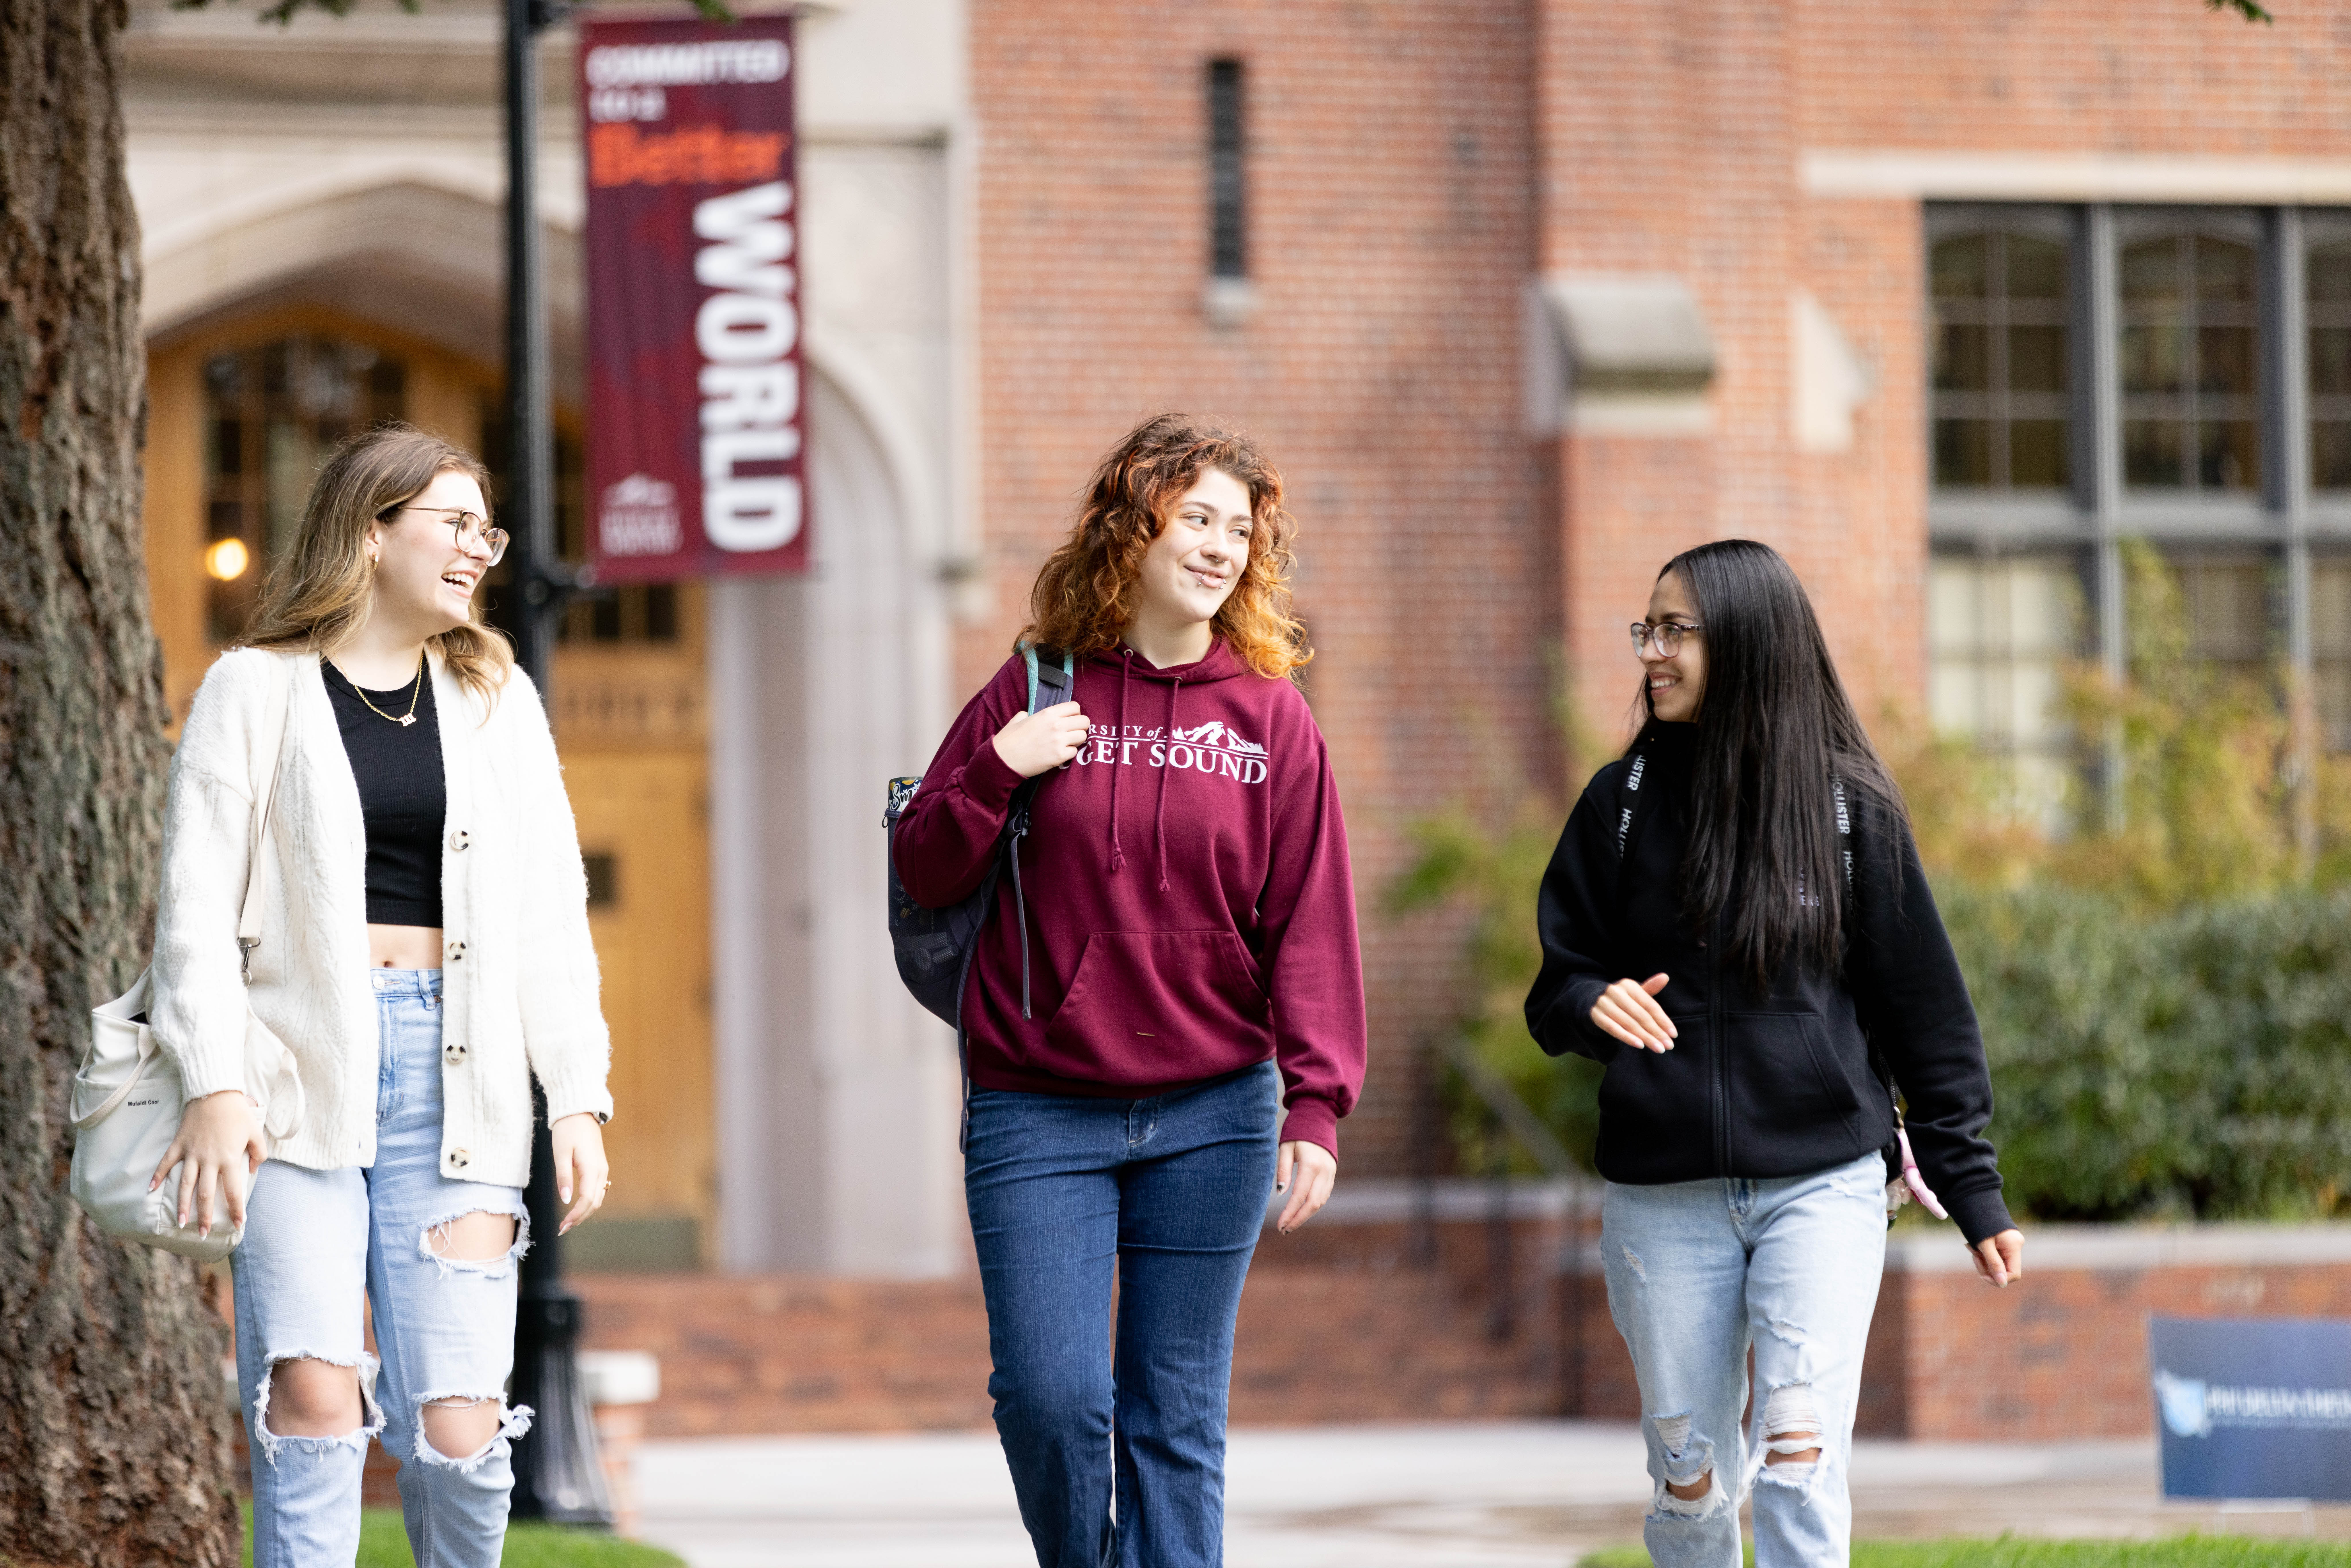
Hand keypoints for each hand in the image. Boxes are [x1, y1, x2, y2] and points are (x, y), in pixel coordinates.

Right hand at [151, 1090, 263, 1238]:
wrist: (215, 1092)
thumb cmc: (238, 1113)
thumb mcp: (256, 1132)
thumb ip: (258, 1154)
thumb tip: (252, 1170)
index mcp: (229, 1159)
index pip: (233, 1190)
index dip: (236, 1209)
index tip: (238, 1224)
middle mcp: (209, 1160)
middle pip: (205, 1194)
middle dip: (205, 1216)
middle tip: (203, 1234)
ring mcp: (191, 1153)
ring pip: (185, 1184)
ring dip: (182, 1204)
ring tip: (180, 1222)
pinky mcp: (179, 1144)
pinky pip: (166, 1163)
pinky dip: (158, 1176)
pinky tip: (150, 1190)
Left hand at [552, 1113, 609, 1235]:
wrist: (579, 1112)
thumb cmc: (568, 1131)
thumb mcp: (561, 1153)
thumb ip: (563, 1177)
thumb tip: (566, 1200)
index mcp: (592, 1169)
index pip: (586, 1200)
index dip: (575, 1215)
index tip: (562, 1225)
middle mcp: (601, 1171)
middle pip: (594, 1203)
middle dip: (580, 1217)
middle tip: (563, 1228)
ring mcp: (602, 1169)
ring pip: (597, 1198)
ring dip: (584, 1212)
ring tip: (569, 1221)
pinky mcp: (599, 1167)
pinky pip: (597, 1190)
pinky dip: (588, 1202)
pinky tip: (577, 1206)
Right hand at [991, 701, 1089, 778]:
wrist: (1003, 760)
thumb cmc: (1008, 740)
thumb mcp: (1018, 720)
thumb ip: (1027, 714)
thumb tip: (1028, 715)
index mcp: (1048, 713)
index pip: (1075, 707)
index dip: (1074, 714)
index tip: (1069, 720)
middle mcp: (1056, 725)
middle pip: (1084, 721)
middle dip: (1079, 727)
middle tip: (1070, 733)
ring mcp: (1059, 741)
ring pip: (1083, 736)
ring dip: (1076, 741)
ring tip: (1065, 743)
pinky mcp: (1059, 756)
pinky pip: (1075, 752)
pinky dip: (1069, 753)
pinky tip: (1059, 754)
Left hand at [1274, 1141, 1336, 1234]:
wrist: (1318, 1118)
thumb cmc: (1297, 1132)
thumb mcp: (1285, 1148)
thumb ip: (1283, 1170)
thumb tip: (1280, 1193)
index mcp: (1311, 1165)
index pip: (1300, 1196)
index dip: (1290, 1213)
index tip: (1280, 1225)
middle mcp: (1324, 1172)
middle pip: (1312, 1204)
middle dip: (1298, 1219)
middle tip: (1284, 1230)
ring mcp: (1330, 1174)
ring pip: (1320, 1202)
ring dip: (1306, 1215)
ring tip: (1290, 1224)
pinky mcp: (1332, 1174)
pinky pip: (1323, 1196)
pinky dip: (1313, 1206)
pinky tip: (1301, 1211)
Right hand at [1589, 973, 1675, 1052]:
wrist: (1593, 1000)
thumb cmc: (1622, 999)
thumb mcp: (1635, 993)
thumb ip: (1651, 988)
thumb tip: (1665, 977)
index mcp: (1629, 985)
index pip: (1650, 1005)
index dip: (1663, 1020)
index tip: (1673, 1034)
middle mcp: (1615, 992)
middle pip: (1641, 1016)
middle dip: (1656, 1032)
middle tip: (1668, 1045)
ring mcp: (1604, 1004)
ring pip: (1629, 1024)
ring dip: (1645, 1038)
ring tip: (1658, 1049)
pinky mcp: (1596, 1015)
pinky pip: (1613, 1029)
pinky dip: (1627, 1037)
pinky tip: (1640, 1045)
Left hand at [1971, 1227, 2023, 1287]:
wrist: (1975, 1203)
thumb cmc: (1979, 1222)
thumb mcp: (1984, 1244)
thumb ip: (1994, 1264)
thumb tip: (2002, 1283)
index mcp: (2014, 1246)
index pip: (2013, 1274)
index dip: (1999, 1278)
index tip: (1982, 1275)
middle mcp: (2016, 1246)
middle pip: (2004, 1269)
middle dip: (1987, 1267)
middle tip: (1974, 1256)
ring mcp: (2010, 1245)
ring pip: (1998, 1264)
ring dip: (1983, 1261)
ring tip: (1972, 1248)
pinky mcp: (2004, 1243)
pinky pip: (1995, 1256)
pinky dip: (1984, 1255)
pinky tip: (1975, 1247)